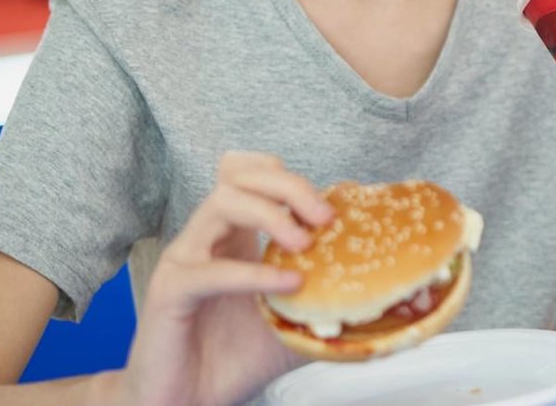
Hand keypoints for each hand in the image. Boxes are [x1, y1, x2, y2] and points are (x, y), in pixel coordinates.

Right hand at [112, 152, 331, 405]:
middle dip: (289, 186)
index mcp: (233, 236)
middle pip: (239, 175)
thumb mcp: (295, 326)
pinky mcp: (169, 292)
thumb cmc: (234, 360)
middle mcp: (206, 239)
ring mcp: (185, 260)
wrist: (189, 403)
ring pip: (222, 203)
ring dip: (271, 214)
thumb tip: (386, 306)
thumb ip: (330, 308)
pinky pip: (209, 270)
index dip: (287, 176)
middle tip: (325, 216)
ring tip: (306, 243)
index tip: (328, 207)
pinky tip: (286, 284)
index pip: (249, 172)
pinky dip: (253, 272)